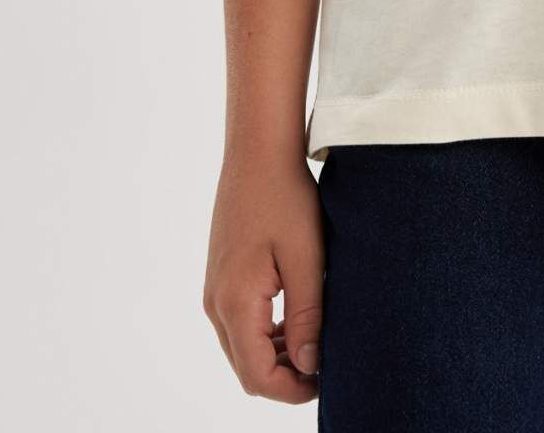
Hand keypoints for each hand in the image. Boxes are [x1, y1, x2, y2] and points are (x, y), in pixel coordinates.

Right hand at [202, 148, 324, 400]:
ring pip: (243, 349)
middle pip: (247, 369)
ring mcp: (215, 290)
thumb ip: (308, 316)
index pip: (258, 377)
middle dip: (286, 377)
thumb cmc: (286, 197)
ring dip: (277, 356)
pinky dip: (267, 334)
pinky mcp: (221, 277)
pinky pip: (240, 324)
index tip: (328, 380)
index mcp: (236, 303)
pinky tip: (298, 318)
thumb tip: (310, 367)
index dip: (293, 391)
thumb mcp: (307, 257)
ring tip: (318, 340)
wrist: (258, 151)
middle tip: (328, 363)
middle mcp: (216, 303)